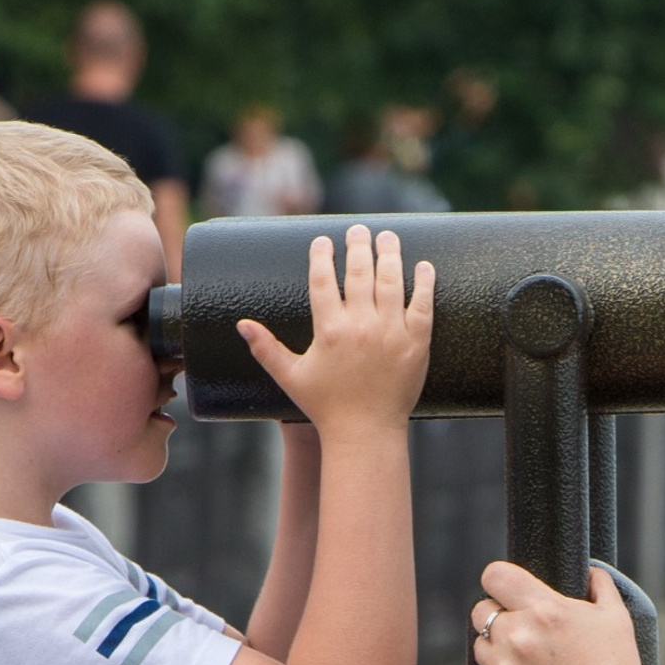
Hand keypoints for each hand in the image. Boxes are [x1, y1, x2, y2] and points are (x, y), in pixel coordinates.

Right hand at [237, 223, 433, 440]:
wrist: (366, 434)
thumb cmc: (326, 407)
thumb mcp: (291, 376)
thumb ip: (266, 348)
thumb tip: (241, 324)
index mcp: (330, 330)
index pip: (324, 280)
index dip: (322, 256)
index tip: (322, 241)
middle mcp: (361, 327)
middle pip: (360, 272)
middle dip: (358, 245)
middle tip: (359, 230)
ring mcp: (391, 333)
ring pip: (391, 281)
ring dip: (390, 254)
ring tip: (387, 237)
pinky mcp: (416, 344)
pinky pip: (423, 305)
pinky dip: (424, 283)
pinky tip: (423, 266)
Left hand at [471, 556, 655, 664]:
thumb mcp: (615, 616)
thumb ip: (599, 584)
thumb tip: (589, 571)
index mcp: (546, 610)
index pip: (495, 577)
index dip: (499, 580)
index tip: (507, 590)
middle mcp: (519, 637)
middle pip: (481, 611)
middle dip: (499, 615)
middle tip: (522, 629)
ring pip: (481, 646)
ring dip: (498, 649)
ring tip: (528, 661)